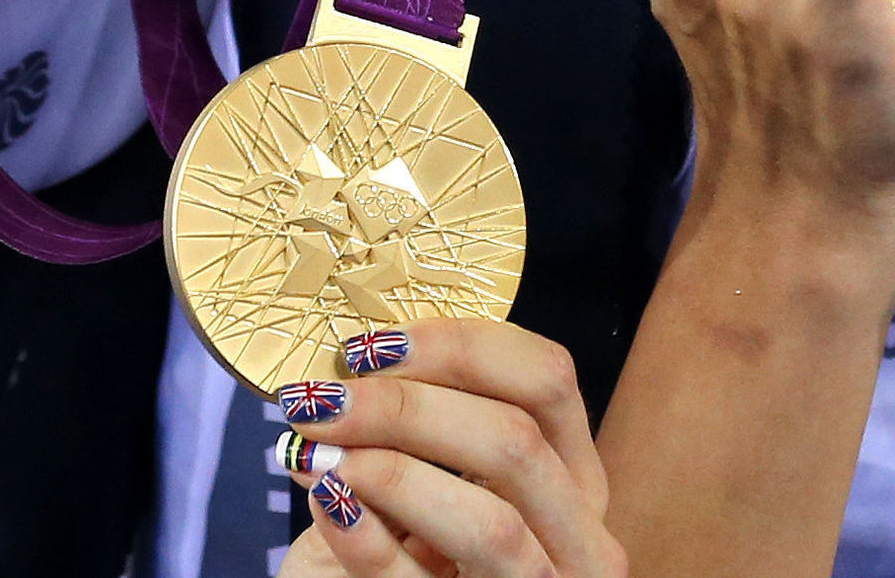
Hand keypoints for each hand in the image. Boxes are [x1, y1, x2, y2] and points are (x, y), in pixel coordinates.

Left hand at [276, 320, 621, 575]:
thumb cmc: (406, 549)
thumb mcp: (434, 478)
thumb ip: (423, 421)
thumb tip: (355, 358)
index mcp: (573, 474)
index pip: (548, 379)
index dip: (462, 348)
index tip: (374, 345)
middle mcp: (577, 534)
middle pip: (518, 442)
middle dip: (410, 408)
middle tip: (323, 398)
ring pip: (492, 524)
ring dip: (394, 474)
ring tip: (317, 451)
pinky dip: (367, 539)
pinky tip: (324, 497)